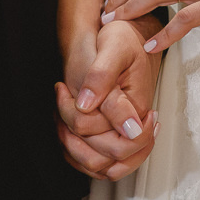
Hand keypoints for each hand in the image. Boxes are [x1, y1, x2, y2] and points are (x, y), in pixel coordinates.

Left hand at [56, 17, 161, 180]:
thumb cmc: (122, 38)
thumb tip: (91, 106)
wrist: (123, 35)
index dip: (90, 128)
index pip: (121, 145)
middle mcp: (132, 125)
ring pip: (98, 165)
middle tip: (64, 97)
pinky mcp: (110, 131)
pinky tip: (64, 122)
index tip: (75, 96)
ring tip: (61, 111)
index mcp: (138, 108)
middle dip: (75, 132)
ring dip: (72, 144)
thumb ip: (102, 77)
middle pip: (106, 159)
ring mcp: (121, 131)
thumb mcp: (112, 48)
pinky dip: (72, 148)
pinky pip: (93, 159)